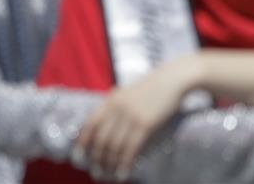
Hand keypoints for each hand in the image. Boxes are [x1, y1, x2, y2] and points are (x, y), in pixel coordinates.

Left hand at [74, 59, 191, 180]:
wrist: (173, 79)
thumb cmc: (153, 86)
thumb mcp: (129, 92)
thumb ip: (115, 104)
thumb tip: (103, 121)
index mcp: (112, 101)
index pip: (90, 124)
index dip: (83, 143)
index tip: (79, 157)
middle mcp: (118, 109)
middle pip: (101, 140)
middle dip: (97, 159)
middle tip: (97, 172)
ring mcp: (131, 116)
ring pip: (114, 147)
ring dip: (110, 165)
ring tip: (110, 175)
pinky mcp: (145, 124)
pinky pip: (130, 149)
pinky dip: (125, 164)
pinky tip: (124, 173)